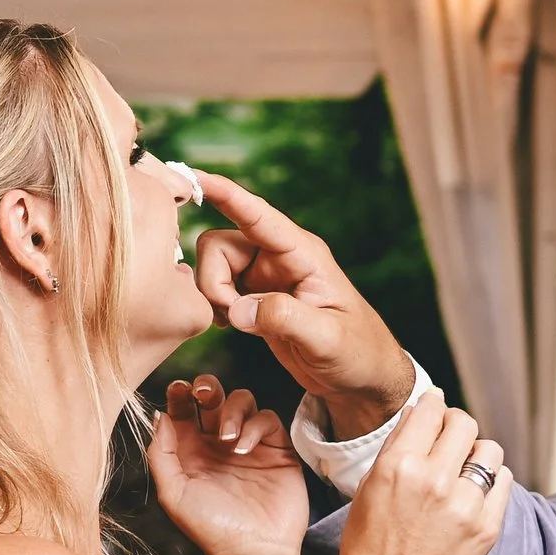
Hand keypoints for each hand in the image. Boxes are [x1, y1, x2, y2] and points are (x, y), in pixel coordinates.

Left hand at [148, 376, 308, 554]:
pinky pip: (268, 419)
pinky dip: (255, 426)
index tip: (178, 389)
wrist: (253, 551)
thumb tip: (160, 416)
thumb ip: (161, 453)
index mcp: (192, 451)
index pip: (184, 411)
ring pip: (243, 401)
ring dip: (232, 409)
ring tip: (226, 439)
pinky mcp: (277, 450)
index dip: (180, 395)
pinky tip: (244, 449)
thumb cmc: (210, 527)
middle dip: (207, 388)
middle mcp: (219, 444)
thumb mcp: (173, 492)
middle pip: (214, 397)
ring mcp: (249, 444)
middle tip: (203, 394)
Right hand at [191, 173, 416, 438]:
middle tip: (230, 316)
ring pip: (213, 266)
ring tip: (234, 324)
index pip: (257, 214)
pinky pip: (215, 287)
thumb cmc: (357, 353)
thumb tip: (237, 309)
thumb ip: (285, 319)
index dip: (225, 193)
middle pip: (219, 244)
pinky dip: (212, 305)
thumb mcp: (327, 339)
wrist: (361, 378)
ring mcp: (264, 276)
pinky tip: (230, 325)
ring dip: (211, 294)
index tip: (194, 177)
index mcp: (302, 254)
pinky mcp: (253, 296)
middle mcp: (278, 257)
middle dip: (212, 280)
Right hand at [333, 392, 510, 554]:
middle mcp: (434, 480)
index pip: (430, 409)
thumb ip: (395, 450)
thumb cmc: (369, 550)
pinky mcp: (487, 528)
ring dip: (477, 454)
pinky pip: (504, 482)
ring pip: (489, 450)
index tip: (435, 408)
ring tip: (464, 470)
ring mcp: (465, 505)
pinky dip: (492, 482)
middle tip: (450, 439)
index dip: (434, 404)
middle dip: (456, 426)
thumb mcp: (368, 491)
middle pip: (464, 423)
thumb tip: (421, 414)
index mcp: (398, 466)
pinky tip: (476, 493)